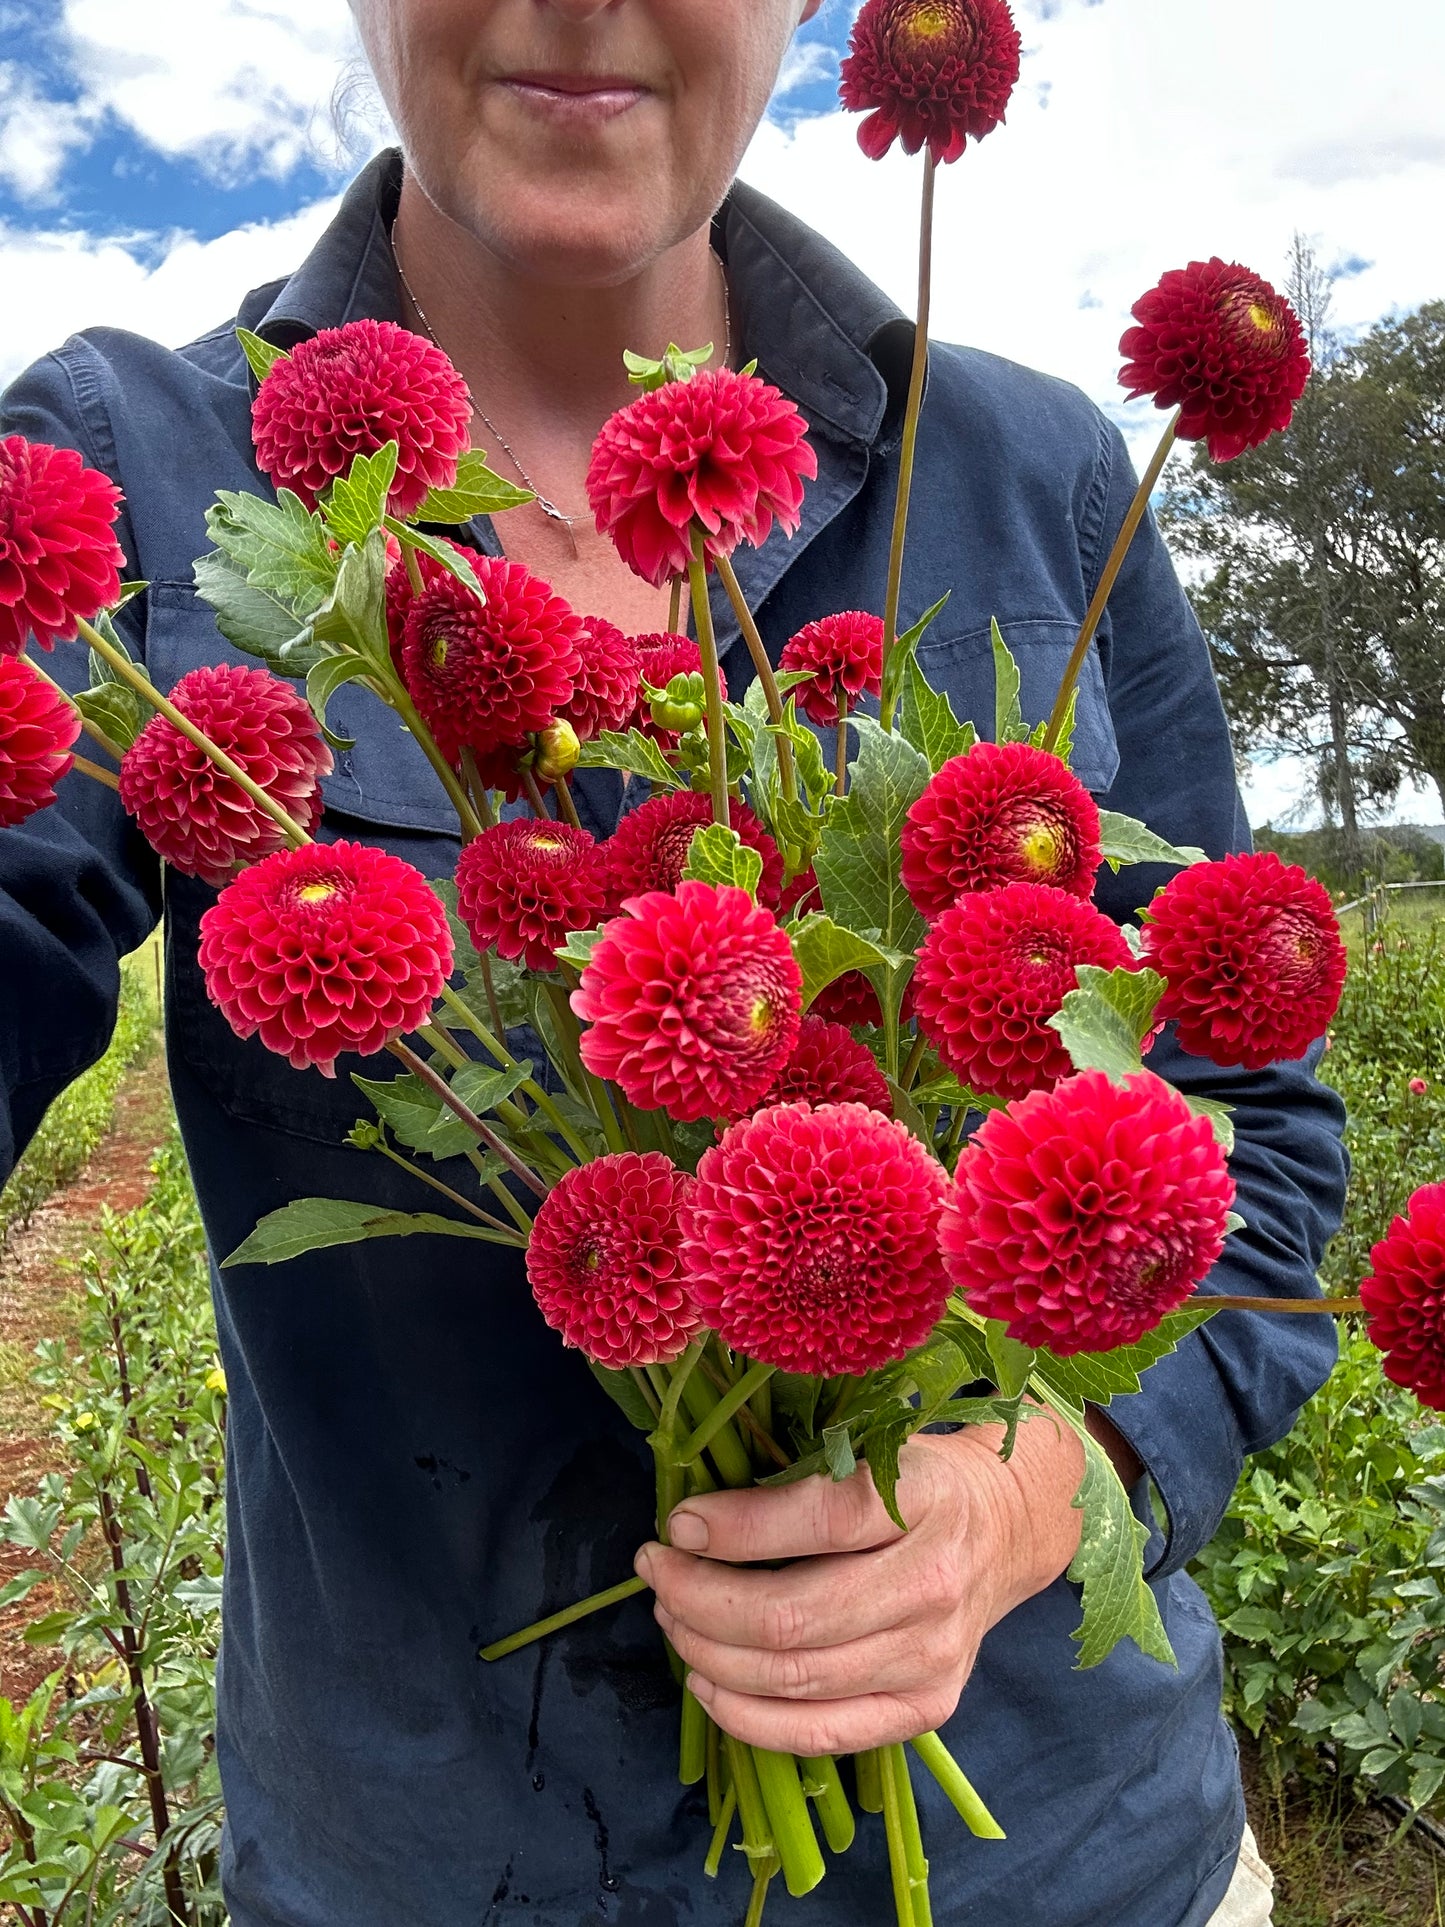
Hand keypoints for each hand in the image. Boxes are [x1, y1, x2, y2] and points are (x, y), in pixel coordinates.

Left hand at [634, 1413, 1087, 1755]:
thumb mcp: (872, 1447)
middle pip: (792, 1618)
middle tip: (656, 1571)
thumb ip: (796, 1473)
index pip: (818, 1522)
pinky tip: (706, 1680)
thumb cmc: (916, 1482)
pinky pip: (818, 1733)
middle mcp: (933, 1585)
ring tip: (672, 1618)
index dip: (734, 1528)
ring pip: (793, 1679)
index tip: (677, 1523)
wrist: (1004, 1532)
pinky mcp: (926, 1709)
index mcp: (923, 1498)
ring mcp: (932, 1657)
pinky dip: (745, 1715)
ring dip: (709, 1652)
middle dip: (699, 1599)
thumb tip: (690, 1518)